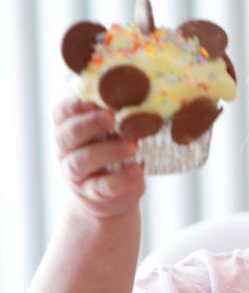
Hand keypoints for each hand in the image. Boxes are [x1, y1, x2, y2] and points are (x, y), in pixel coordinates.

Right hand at [53, 96, 144, 217]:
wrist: (113, 198)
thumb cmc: (115, 154)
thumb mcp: (113, 133)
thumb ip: (118, 116)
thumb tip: (143, 94)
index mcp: (68, 128)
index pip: (62, 113)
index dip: (74, 106)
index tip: (93, 100)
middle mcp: (66, 150)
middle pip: (68, 135)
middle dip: (90, 124)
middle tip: (112, 117)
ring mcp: (75, 174)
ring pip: (82, 161)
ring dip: (107, 151)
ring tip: (132, 145)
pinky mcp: (91, 193)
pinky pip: (102, 186)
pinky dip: (120, 179)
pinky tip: (137, 171)